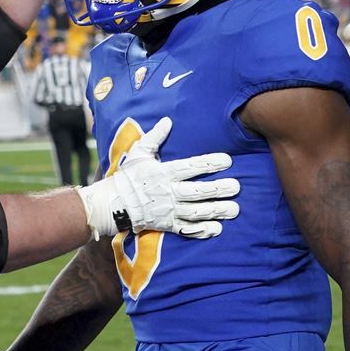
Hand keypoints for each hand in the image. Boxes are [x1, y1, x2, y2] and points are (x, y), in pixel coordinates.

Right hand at [78, 117, 240, 238]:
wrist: (112, 204)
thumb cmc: (127, 176)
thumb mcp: (139, 153)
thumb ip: (155, 137)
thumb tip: (168, 120)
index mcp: (163, 173)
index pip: (190, 167)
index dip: (209, 163)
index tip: (227, 161)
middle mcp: (168, 192)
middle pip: (197, 192)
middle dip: (218, 189)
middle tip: (237, 187)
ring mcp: (168, 211)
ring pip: (196, 212)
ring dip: (216, 211)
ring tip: (234, 209)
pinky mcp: (167, 225)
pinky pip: (187, 229)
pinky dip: (202, 230)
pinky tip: (217, 229)